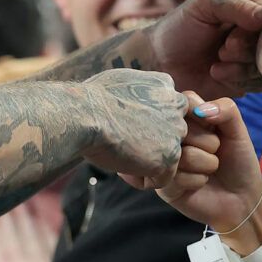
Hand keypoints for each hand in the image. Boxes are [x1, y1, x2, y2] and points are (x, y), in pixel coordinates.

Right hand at [80, 69, 189, 187]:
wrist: (84, 114)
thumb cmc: (92, 99)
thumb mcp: (122, 82)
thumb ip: (139, 93)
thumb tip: (132, 100)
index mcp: (165, 85)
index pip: (164, 112)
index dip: (143, 124)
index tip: (122, 127)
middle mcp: (176, 107)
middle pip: (168, 134)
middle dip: (147, 143)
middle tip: (119, 143)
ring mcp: (176, 132)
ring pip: (166, 157)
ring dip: (144, 162)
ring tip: (118, 156)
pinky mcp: (169, 156)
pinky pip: (161, 179)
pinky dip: (141, 179)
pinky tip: (121, 168)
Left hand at [145, 0, 261, 96]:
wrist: (160, 61)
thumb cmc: (179, 27)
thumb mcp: (204, 6)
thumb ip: (236, 6)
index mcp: (249, 0)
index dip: (257, 27)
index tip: (230, 33)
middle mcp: (256, 26)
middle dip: (246, 47)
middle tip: (223, 49)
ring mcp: (253, 52)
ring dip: (240, 65)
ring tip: (217, 60)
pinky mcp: (247, 77)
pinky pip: (259, 82)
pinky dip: (238, 79)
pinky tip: (217, 73)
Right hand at [152, 97, 261, 238]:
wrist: (242, 198)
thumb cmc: (238, 160)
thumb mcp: (238, 131)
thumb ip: (226, 109)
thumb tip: (201, 110)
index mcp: (188, 118)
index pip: (183, 101)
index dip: (200, 115)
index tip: (211, 127)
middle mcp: (172, 136)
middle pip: (179, 127)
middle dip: (207, 143)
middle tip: (215, 151)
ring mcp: (164, 159)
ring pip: (179, 154)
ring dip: (205, 164)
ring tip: (210, 170)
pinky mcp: (162, 183)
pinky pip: (176, 176)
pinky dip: (197, 181)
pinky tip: (201, 184)